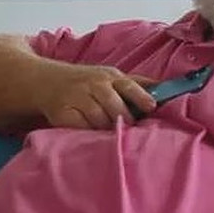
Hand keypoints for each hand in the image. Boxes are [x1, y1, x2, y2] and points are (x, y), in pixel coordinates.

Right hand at [36, 63, 156, 129]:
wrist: (45, 81)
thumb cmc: (85, 81)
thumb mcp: (110, 76)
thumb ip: (136, 83)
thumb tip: (167, 87)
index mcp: (109, 76)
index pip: (128, 85)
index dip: (140, 96)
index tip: (151, 106)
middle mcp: (93, 85)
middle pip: (114, 106)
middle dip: (123, 119)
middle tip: (128, 129)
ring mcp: (76, 98)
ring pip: (99, 119)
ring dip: (107, 129)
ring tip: (110, 135)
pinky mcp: (62, 113)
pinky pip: (80, 128)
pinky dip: (88, 133)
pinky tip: (92, 136)